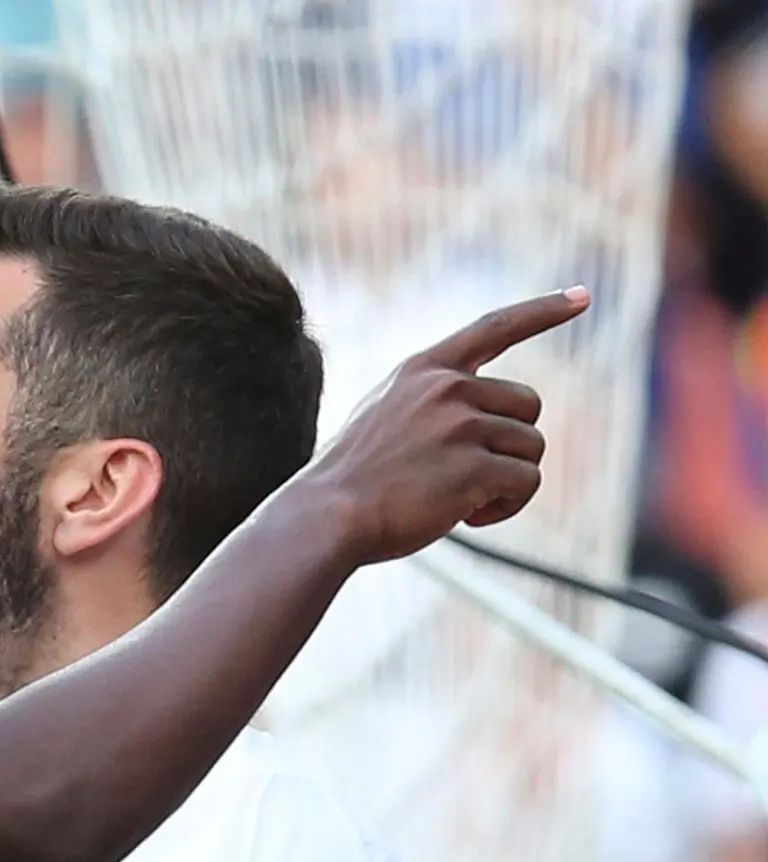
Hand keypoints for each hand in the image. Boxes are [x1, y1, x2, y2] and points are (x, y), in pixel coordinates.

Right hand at [305, 287, 589, 565]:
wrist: (326, 517)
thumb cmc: (352, 478)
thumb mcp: (384, 415)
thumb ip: (432, 401)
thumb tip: (490, 416)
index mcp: (423, 370)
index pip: (495, 327)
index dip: (543, 310)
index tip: (582, 296)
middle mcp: (446, 388)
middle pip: (529, 405)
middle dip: (512, 443)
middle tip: (472, 476)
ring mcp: (460, 425)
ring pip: (531, 447)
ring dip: (508, 480)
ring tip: (463, 500)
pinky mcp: (474, 466)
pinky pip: (525, 482)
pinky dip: (507, 506)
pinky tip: (468, 517)